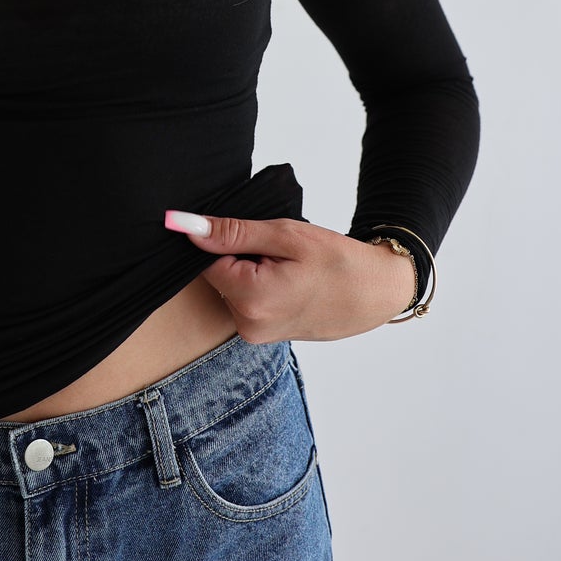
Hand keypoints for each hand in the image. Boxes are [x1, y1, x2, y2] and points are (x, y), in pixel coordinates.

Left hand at [164, 212, 416, 341]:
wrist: (376, 292)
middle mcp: (247, 324)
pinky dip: (258, 284)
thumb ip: (232, 232)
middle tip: (278, 250)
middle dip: (238, 254)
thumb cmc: (338, 261)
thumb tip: (184, 225)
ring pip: (230, 286)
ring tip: (287, 266)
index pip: (205, 260)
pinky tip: (287, 280)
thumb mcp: (286, 235)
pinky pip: (245, 300)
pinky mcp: (263, 335)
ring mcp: (255, 334)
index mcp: (250, 299)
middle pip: (217, 274)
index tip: (254, 235)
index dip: (224, 240)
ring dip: (248, 269)